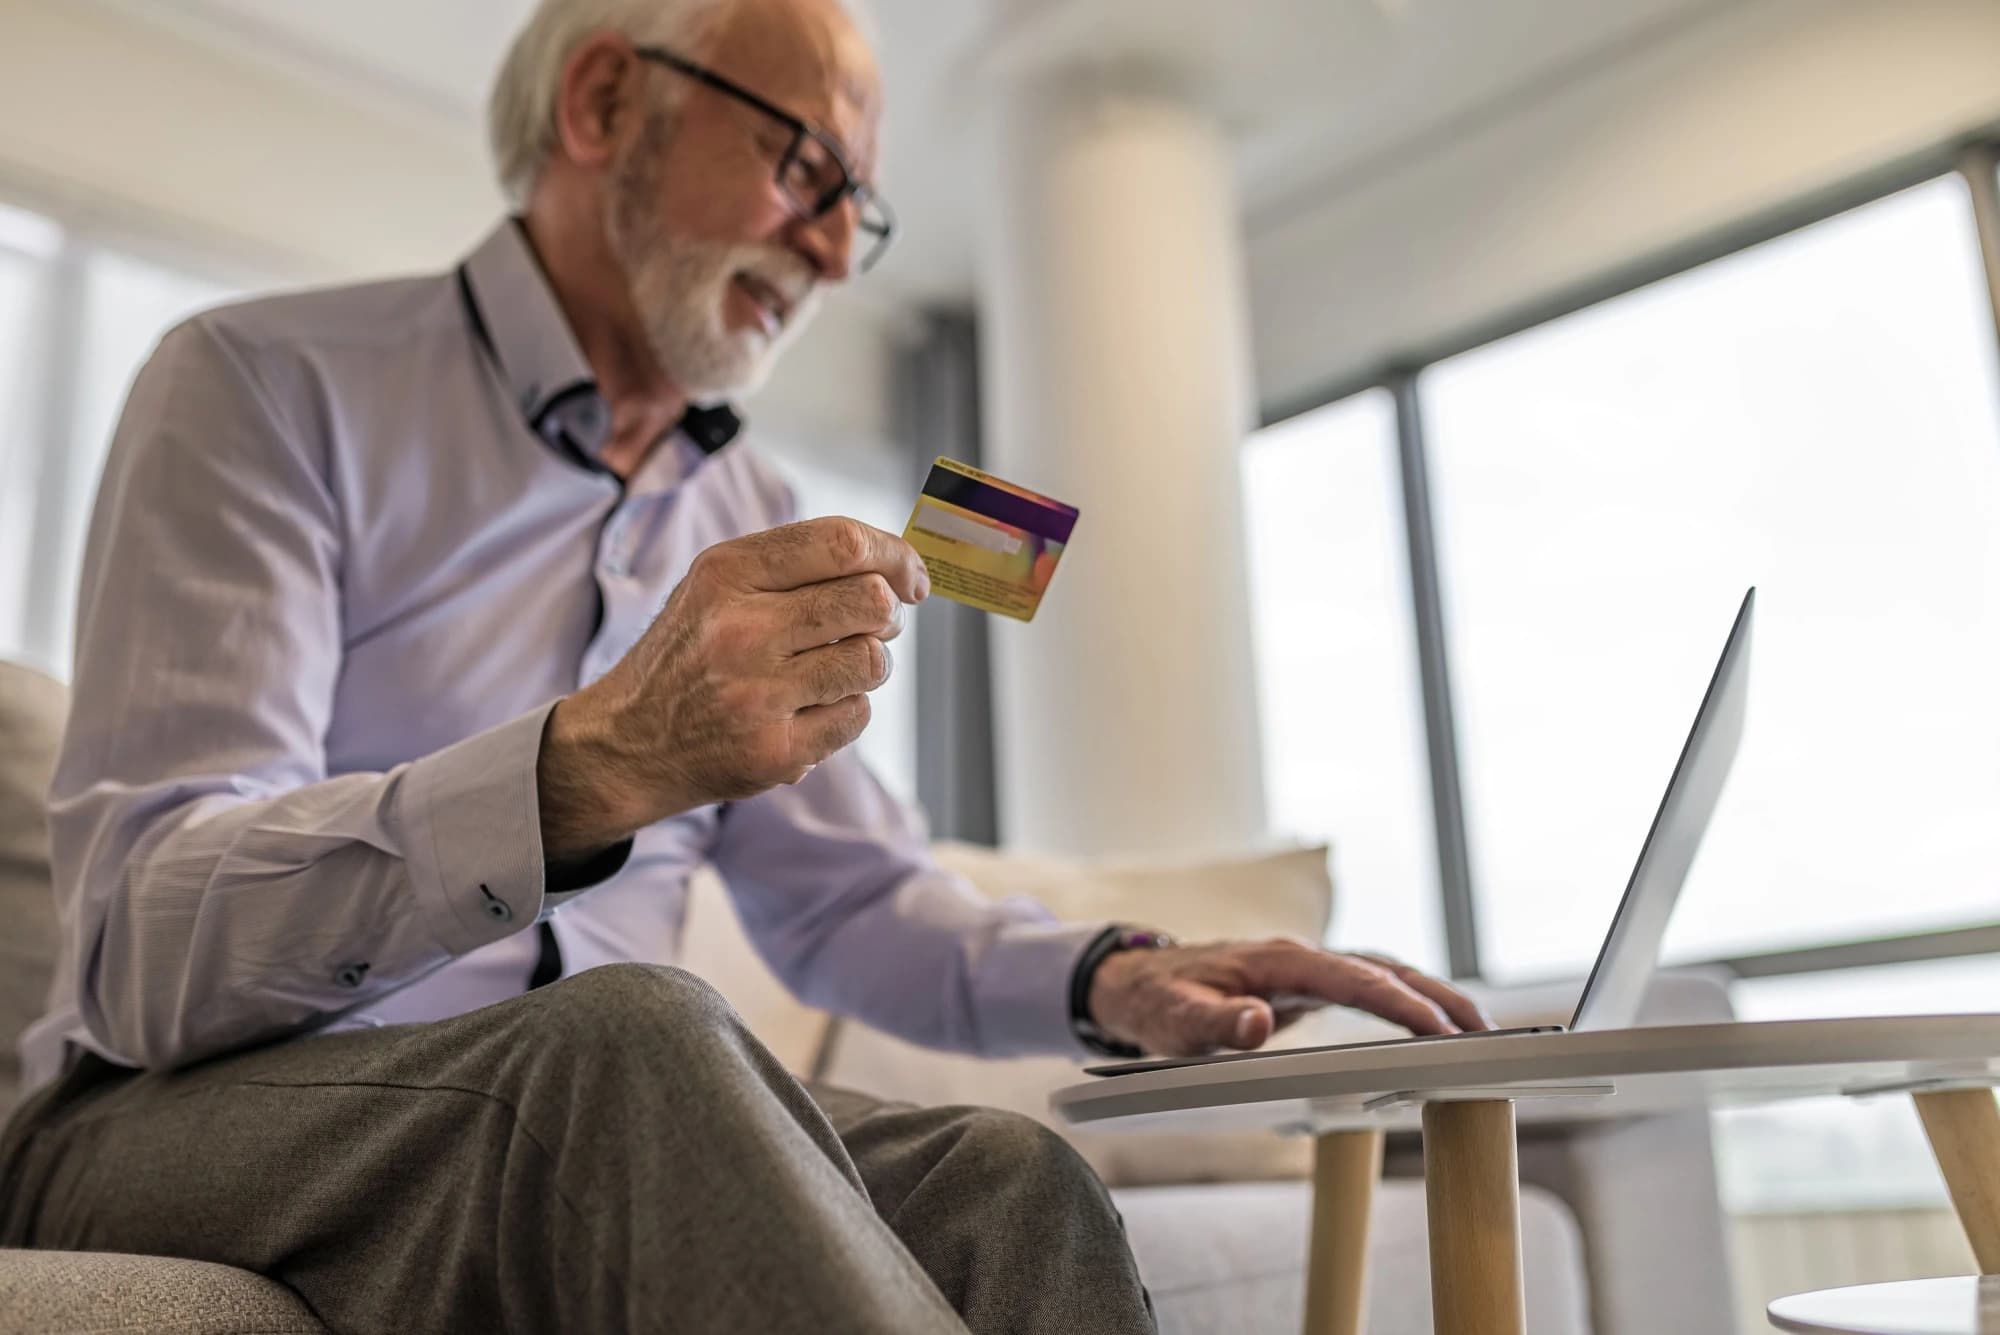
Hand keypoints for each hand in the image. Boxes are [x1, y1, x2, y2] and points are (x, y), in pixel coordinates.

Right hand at [538, 517, 928, 855]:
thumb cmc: (691, 653)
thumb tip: (898, 568)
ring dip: (866, 664)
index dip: (896, 555)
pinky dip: (844, 710)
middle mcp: (739, 631)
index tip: (913, 577)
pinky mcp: (772, 752)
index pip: (842, 543)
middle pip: (870, 602)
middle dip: (886, 614)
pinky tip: (806, 710)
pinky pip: (856, 716)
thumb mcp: (718, 588)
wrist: (625, 742)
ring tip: (828, 670)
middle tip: (870, 626)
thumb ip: (797, 567)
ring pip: (871, 662)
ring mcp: (756, 696)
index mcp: (726, 574)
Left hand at [1086, 938, 1492, 1058]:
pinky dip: (1408, 999)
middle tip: (1487, 1031)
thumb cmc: (1156, 1002)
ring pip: (1384, 973)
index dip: (1399, 1004)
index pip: (1353, 977)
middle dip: (1438, 996)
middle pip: (1384, 969)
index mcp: (1277, 961)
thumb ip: (1213, 1024)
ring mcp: (1308, 968)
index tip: (1439, 1029)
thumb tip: (1259, 1023)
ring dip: (1432, 996)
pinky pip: (1370, 985)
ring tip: (1479, 1030)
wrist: (1136, 983)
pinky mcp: (1309, 984)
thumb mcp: (1174, 1021)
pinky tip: (1435, 1023)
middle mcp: (1300, 957)